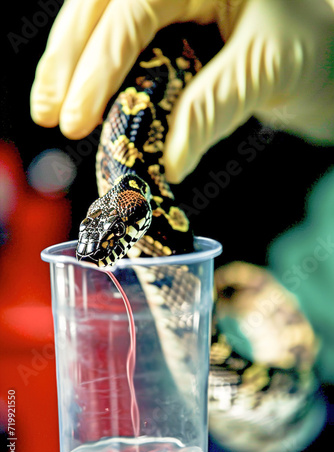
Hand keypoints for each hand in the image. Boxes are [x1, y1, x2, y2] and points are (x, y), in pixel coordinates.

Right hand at [31, 0, 333, 182]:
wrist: (323, 48)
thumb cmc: (309, 47)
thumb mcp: (262, 72)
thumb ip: (211, 109)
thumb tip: (166, 160)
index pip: (133, 9)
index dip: (98, 66)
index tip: (76, 117)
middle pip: (100, 6)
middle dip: (69, 62)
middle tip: (50, 114)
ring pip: (100, 18)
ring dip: (69, 63)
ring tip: (49, 107)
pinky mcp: (165, 19)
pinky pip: (119, 37)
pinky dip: (95, 67)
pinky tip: (77, 93)